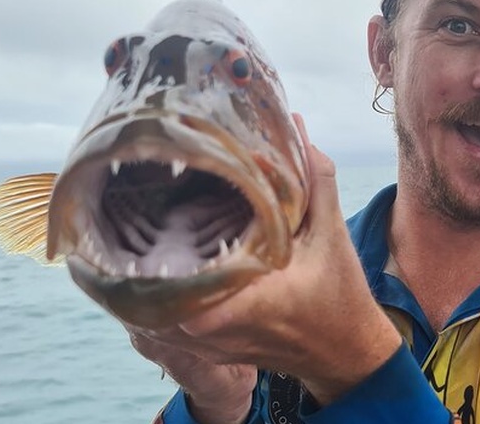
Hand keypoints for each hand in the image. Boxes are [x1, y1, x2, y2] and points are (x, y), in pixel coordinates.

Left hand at [130, 114, 401, 405]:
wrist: (346, 352)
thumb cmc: (340, 296)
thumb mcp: (331, 233)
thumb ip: (315, 181)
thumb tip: (295, 126)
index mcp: (240, 302)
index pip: (170, 277)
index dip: (152, 239)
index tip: (143, 202)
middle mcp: (213, 330)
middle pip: (152, 289)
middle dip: (144, 248)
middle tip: (133, 205)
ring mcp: (207, 347)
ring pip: (153, 310)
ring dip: (146, 275)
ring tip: (135, 232)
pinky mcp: (208, 353)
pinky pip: (166, 324)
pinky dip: (161, 295)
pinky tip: (158, 264)